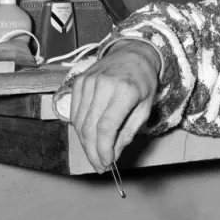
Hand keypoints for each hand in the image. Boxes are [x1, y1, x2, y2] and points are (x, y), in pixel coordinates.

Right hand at [69, 40, 160, 172]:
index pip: (106, 128)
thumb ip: (129, 131)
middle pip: (89, 128)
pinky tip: (89, 136)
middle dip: (93, 152)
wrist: (133, 53)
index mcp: (125, 91)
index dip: (103, 150)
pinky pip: (74, 112)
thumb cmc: (143, 81)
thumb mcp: (145, 107)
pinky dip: (79, 128)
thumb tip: (113, 154)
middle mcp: (103, 85)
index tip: (106, 163)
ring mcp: (88, 82)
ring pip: (79, 123)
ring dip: (85, 143)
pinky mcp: (78, 82)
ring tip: (95, 154)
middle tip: (99, 166)